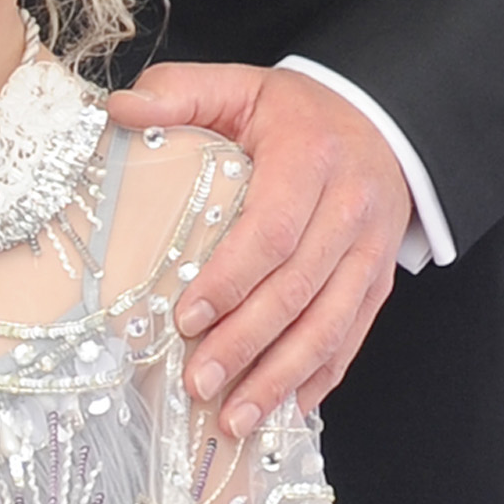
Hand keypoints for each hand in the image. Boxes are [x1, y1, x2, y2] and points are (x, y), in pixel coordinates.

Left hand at [113, 62, 409, 440]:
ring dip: (282, 377)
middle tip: (200, 383)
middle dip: (248, 343)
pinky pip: (353, 336)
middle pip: (299, 288)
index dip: (231, 280)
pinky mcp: (379, 279)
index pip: (273, 229)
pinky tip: (285, 410)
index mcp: (311, 158)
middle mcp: (351, 207)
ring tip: (237, 418)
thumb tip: (122, 109)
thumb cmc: (297, 113)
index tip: (186, 318)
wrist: (382, 120)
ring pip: (330, 324)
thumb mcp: (240, 85)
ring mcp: (371, 250)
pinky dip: (320, 378)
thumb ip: (181, 91)